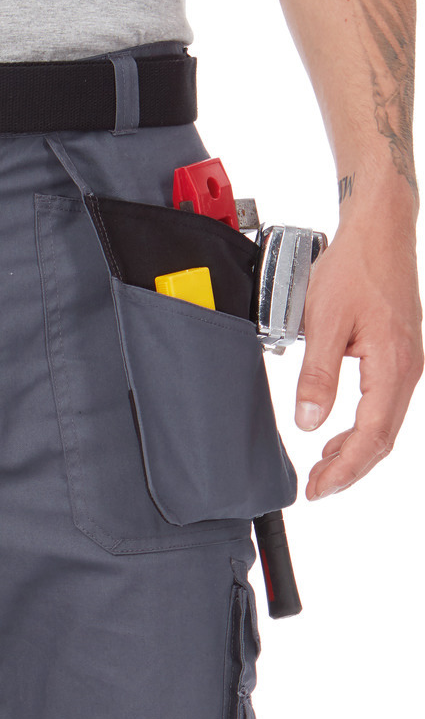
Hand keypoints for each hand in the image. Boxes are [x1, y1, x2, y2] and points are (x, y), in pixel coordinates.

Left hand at [295, 191, 422, 496]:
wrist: (380, 229)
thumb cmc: (355, 265)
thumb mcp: (324, 321)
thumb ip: (318, 376)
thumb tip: (310, 422)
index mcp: (392, 366)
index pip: (371, 436)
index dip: (345, 469)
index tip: (319, 488)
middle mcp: (408, 369)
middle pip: (383, 439)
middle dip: (350, 469)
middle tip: (317, 487)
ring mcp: (407, 363)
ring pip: (385, 424)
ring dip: (355, 450)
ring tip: (323, 466)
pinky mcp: (399, 354)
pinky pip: (384, 404)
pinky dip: (362, 427)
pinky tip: (339, 432)